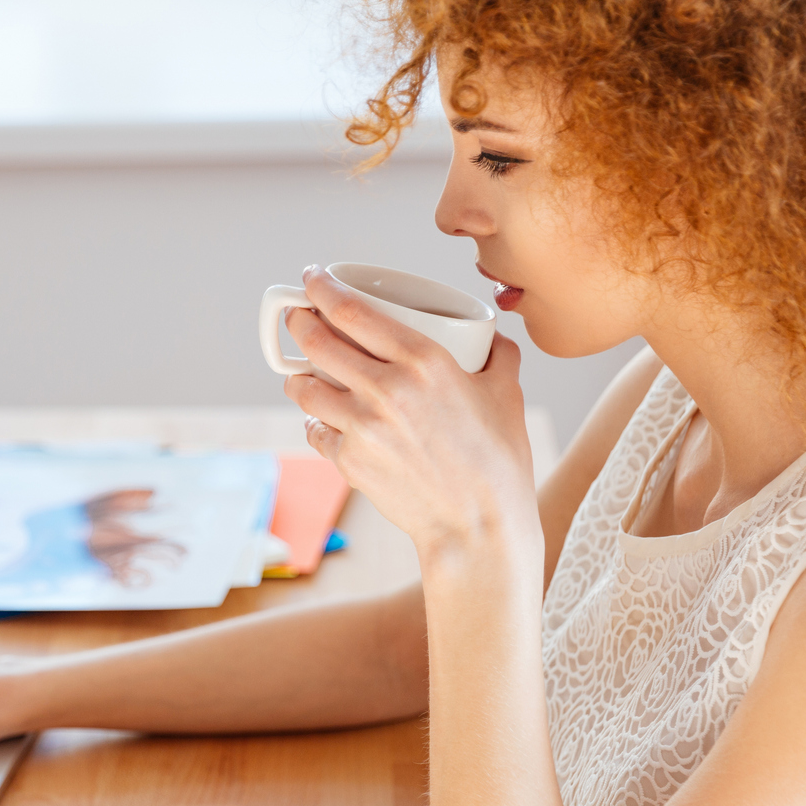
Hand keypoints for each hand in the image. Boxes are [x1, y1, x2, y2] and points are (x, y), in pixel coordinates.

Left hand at [281, 266, 540, 563]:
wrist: (479, 527)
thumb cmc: (498, 461)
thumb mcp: (507, 395)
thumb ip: (499, 356)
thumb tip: (493, 338)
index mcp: (423, 361)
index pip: (352, 310)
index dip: (322, 288)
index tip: (312, 278)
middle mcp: (385, 389)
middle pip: (317, 342)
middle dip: (298, 323)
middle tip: (297, 318)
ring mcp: (362, 428)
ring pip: (305, 388)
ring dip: (298, 376)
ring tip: (301, 374)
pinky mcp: (349, 462)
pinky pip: (316, 432)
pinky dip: (316, 423)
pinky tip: (323, 420)